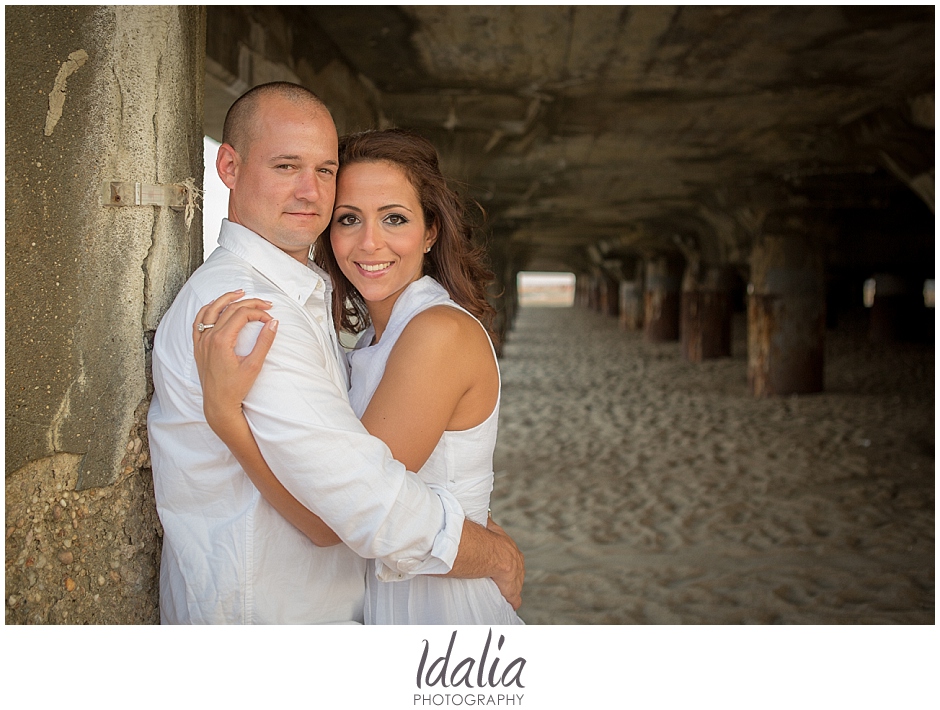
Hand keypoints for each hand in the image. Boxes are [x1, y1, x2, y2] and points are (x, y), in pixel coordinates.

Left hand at [192, 290, 276, 427]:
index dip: (259, 313)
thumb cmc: (236, 387)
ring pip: (210, 310)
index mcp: (221, 340)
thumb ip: (264, 342)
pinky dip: (207, 310)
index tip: (271, 320)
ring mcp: (201, 341)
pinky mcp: (198, 347)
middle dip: (249, 303)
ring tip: (240, 293)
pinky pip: (199, 322)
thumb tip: (274, 323)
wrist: (218, 403)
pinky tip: (216, 306)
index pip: (242, 314)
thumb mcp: (254, 365)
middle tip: (265, 303)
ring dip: (225, 299)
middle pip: (229, 309)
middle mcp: (208, 337)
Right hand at [486, 514, 524, 609]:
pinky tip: (509, 606)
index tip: (499, 565)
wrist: (488, 551)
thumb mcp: (487, 527)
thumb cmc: (482, 538)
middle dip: (508, 576)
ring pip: (516, 584)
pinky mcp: (512, 590)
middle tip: (499, 581)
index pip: (510, 555)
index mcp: (510, 547)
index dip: (504, 561)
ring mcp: (516, 576)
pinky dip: (512, 602)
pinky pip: (514, 599)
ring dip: (509, 589)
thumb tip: (485, 515)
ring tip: (500, 593)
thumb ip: (487, 524)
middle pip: (515, 571)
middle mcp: (516, 560)